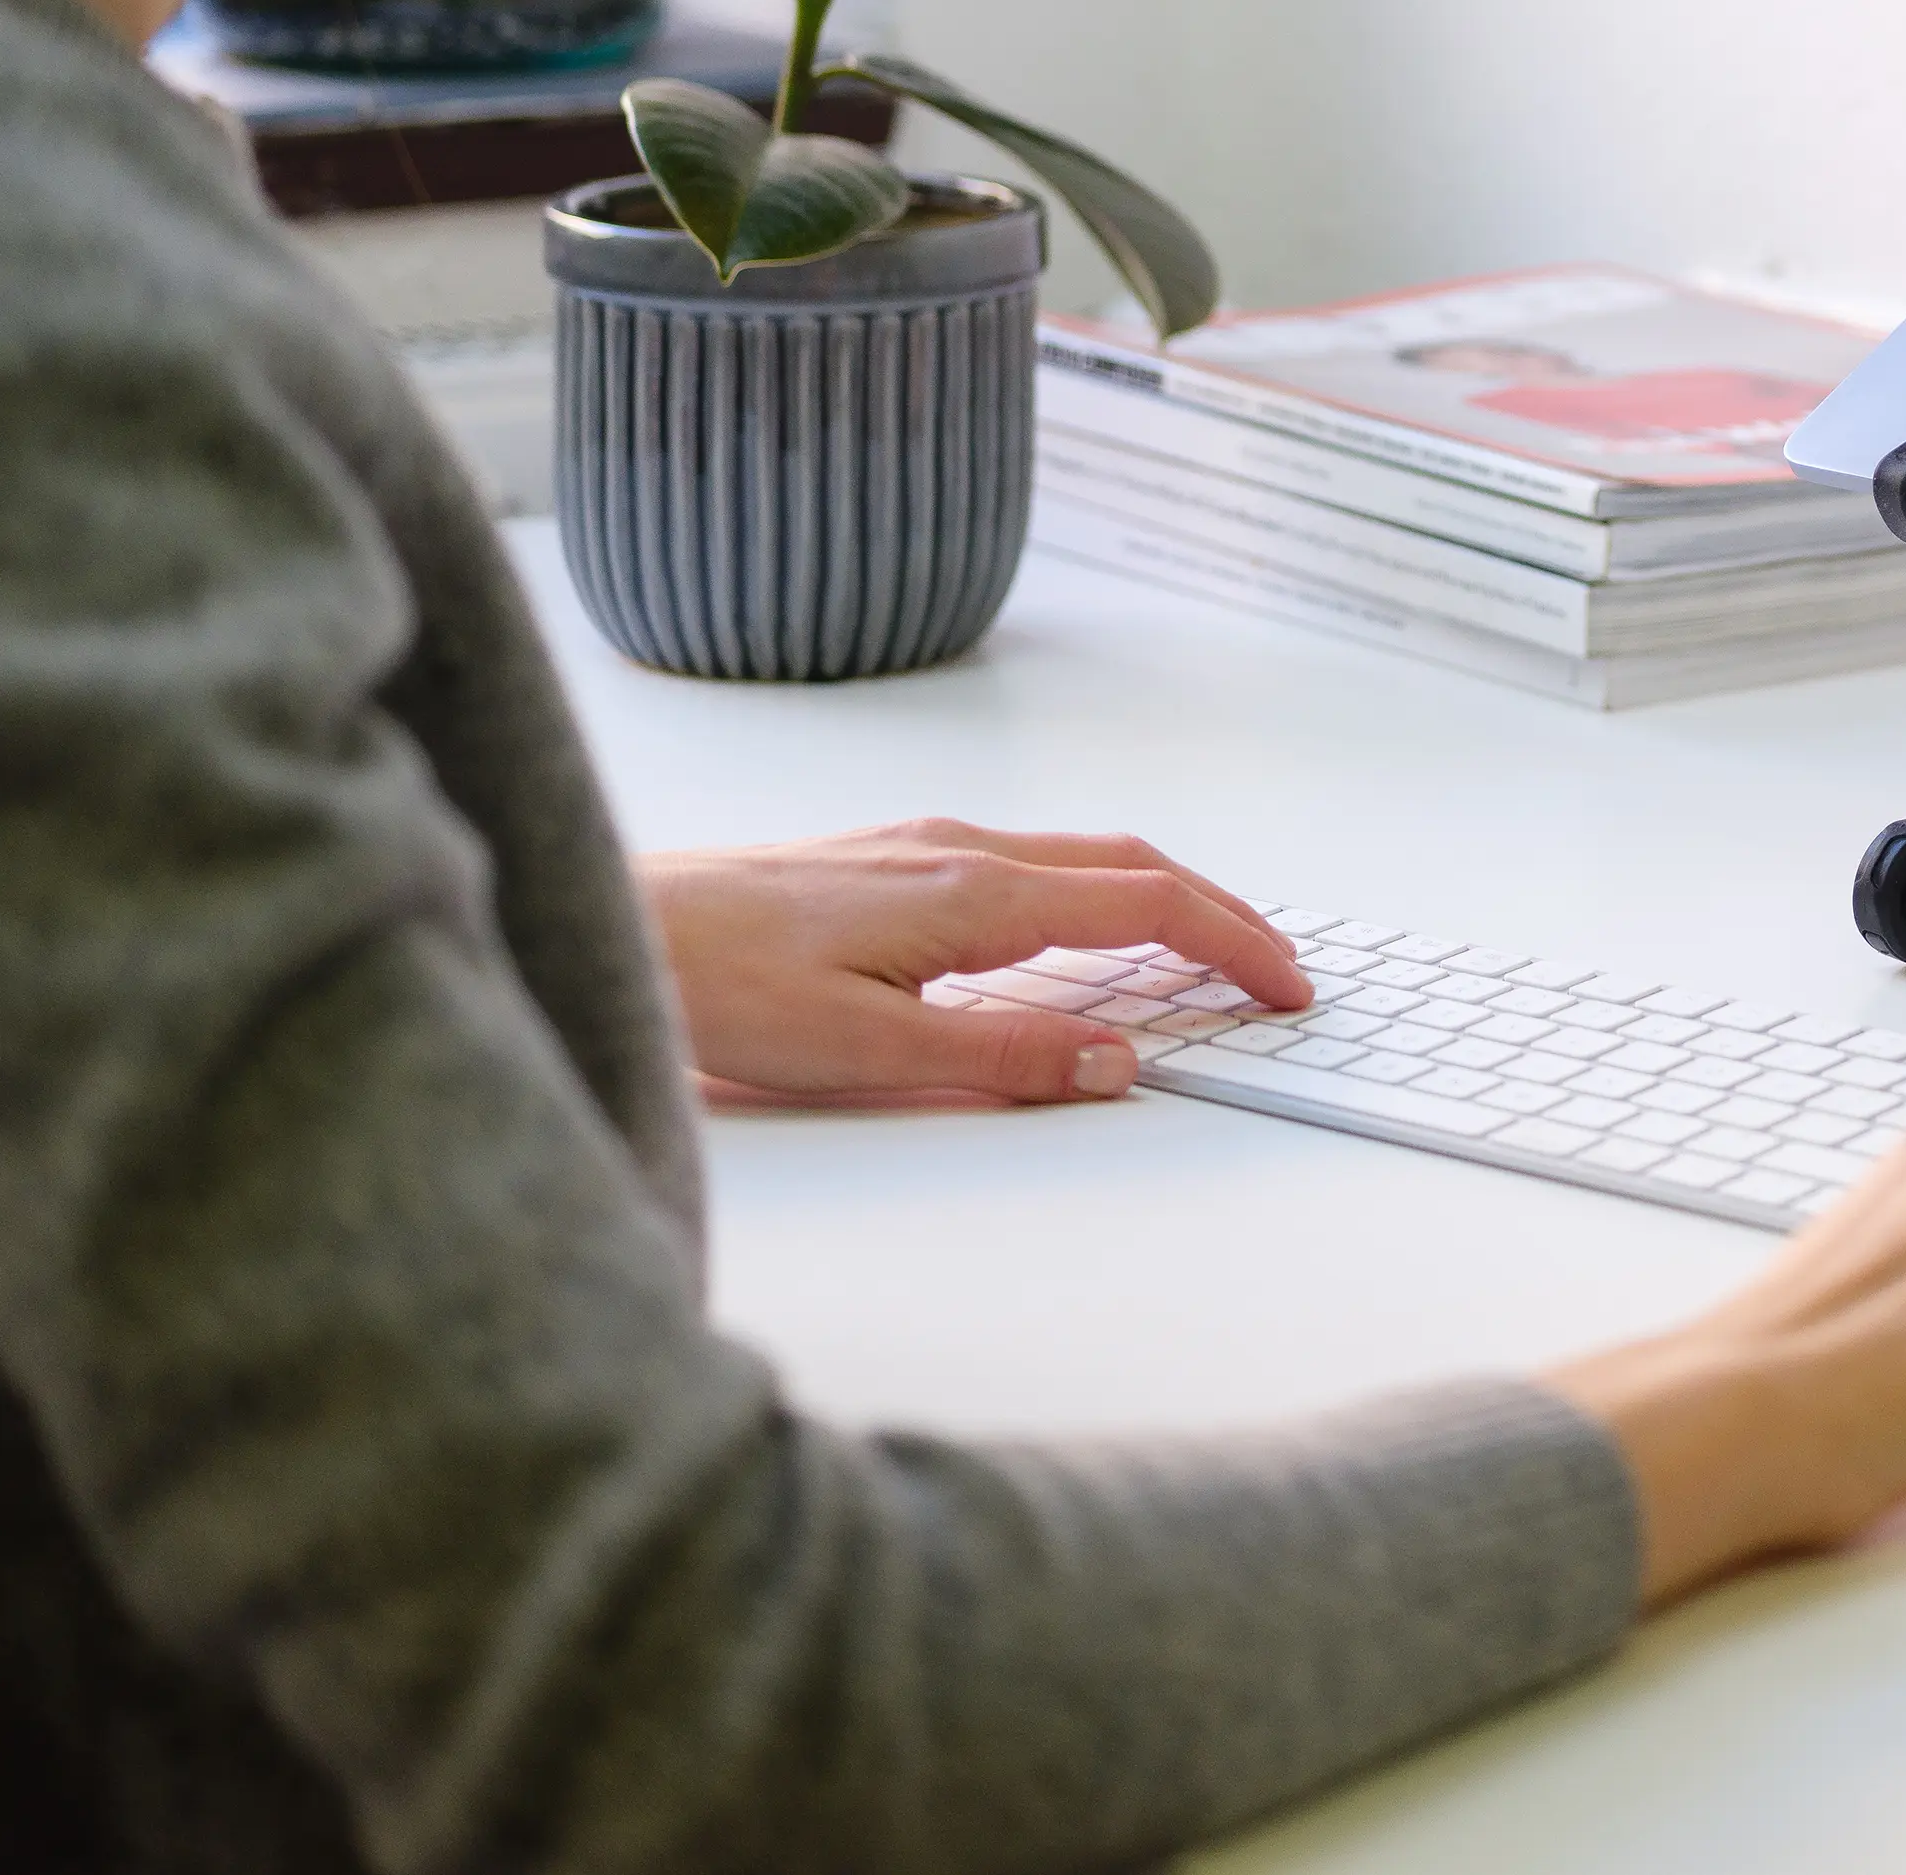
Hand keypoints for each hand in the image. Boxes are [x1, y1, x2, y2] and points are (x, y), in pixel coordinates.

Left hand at [635, 819, 1310, 1105]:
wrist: (618, 924)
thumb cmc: (717, 987)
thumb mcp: (868, 1054)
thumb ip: (1003, 1058)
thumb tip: (1120, 1061)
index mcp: (975, 894)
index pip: (1148, 907)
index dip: (1232, 945)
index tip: (1287, 986)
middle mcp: (961, 849)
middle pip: (1132, 864)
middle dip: (1218, 911)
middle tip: (1273, 970)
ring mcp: (923, 844)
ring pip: (1081, 855)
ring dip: (1159, 897)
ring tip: (1199, 951)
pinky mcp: (887, 858)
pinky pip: (1029, 860)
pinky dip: (1094, 892)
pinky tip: (1076, 933)